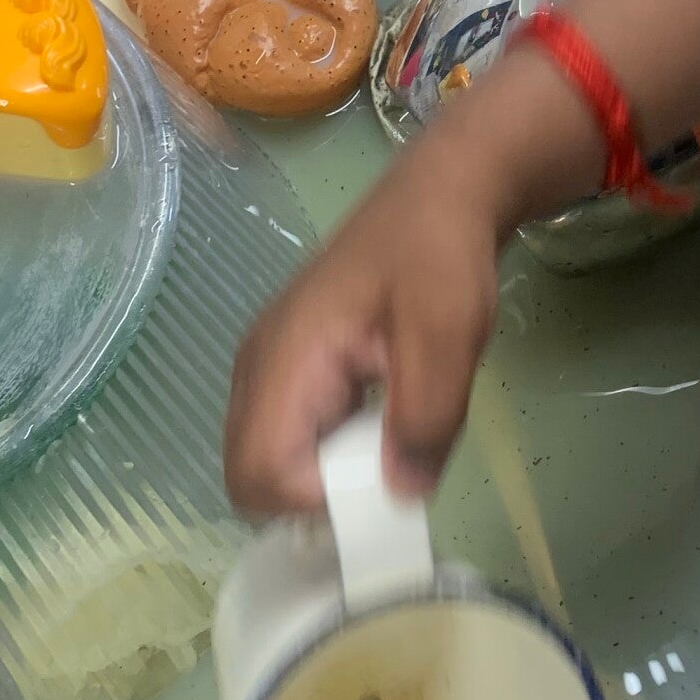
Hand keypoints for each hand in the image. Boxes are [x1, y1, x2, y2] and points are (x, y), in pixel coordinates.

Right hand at [223, 133, 508, 516]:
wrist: (438, 198)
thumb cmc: (439, 258)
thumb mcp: (448, 337)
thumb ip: (425, 420)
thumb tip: (401, 495)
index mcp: (284, 358)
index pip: (259, 472)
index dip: (317, 501)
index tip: (380, 486)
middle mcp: (257, 367)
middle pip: (251, 476)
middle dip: (315, 498)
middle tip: (384, 478)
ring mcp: (267, 367)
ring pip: (267, 461)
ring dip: (325, 477)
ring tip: (387, 451)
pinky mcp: (288, 369)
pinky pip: (289, 437)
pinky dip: (329, 454)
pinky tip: (379, 431)